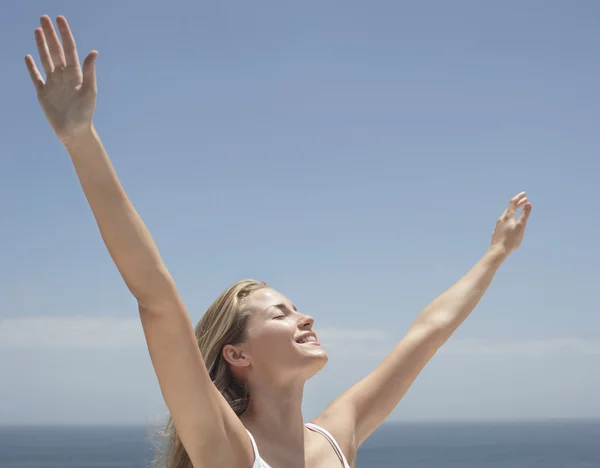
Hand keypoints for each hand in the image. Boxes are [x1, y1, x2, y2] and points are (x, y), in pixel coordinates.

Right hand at [25, 15, 97, 142]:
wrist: (74, 131)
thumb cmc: (85, 113)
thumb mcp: (89, 91)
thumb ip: (89, 71)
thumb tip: (93, 52)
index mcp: (76, 74)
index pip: (69, 49)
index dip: (64, 33)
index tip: (60, 19)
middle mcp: (64, 76)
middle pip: (56, 50)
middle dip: (50, 34)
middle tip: (44, 17)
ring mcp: (53, 84)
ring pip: (46, 59)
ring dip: (41, 45)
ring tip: (37, 30)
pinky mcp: (43, 93)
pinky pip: (36, 77)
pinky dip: (31, 67)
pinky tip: (28, 56)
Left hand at [490, 191, 531, 256]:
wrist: (498, 250)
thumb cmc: (511, 239)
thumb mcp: (520, 226)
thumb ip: (524, 215)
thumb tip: (528, 203)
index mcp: (507, 216)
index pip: (513, 203)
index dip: (519, 197)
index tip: (524, 194)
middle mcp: (501, 219)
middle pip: (509, 208)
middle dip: (518, 203)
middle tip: (525, 200)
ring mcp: (498, 225)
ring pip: (506, 214)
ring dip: (513, 210)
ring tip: (519, 209)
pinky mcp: (497, 231)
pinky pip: (504, 221)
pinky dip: (509, 218)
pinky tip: (510, 222)